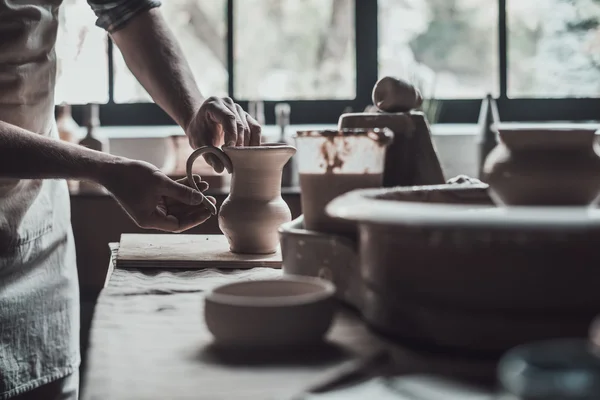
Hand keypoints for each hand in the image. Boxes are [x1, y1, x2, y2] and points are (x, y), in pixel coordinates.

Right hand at [101, 160, 215, 232]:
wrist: (110, 168)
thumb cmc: (131, 177)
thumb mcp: (160, 184)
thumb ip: (182, 192)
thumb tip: (201, 199)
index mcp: (150, 220)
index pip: (178, 225)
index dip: (195, 219)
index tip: (208, 211)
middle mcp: (152, 216)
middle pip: (180, 215)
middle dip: (196, 206)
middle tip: (212, 199)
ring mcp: (152, 205)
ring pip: (177, 203)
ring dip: (191, 195)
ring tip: (205, 186)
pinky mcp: (152, 195)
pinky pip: (171, 194)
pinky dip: (182, 188)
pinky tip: (195, 180)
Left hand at [186, 96, 261, 171]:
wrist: (200, 123)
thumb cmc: (199, 132)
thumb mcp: (198, 143)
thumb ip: (208, 155)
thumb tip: (220, 169)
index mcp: (214, 104)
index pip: (228, 118)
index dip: (232, 134)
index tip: (229, 149)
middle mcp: (229, 104)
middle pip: (240, 125)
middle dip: (239, 144)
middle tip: (235, 160)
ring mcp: (239, 109)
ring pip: (250, 128)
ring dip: (247, 145)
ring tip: (241, 158)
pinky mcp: (246, 117)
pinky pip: (256, 129)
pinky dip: (255, 142)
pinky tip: (249, 152)